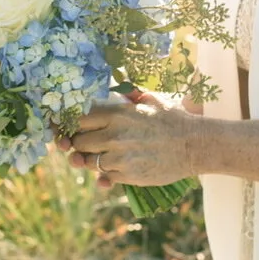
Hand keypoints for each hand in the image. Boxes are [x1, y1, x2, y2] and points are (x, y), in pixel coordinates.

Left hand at [55, 90, 201, 189]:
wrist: (195, 146)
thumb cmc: (174, 120)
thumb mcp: (152, 100)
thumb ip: (130, 94)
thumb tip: (120, 82)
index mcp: (117, 113)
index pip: (77, 118)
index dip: (66, 123)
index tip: (63, 127)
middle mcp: (114, 135)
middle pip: (78, 142)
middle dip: (77, 143)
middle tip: (83, 143)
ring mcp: (120, 157)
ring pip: (88, 162)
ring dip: (89, 160)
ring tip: (99, 156)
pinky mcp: (127, 175)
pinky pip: (104, 176)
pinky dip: (105, 175)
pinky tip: (109, 171)